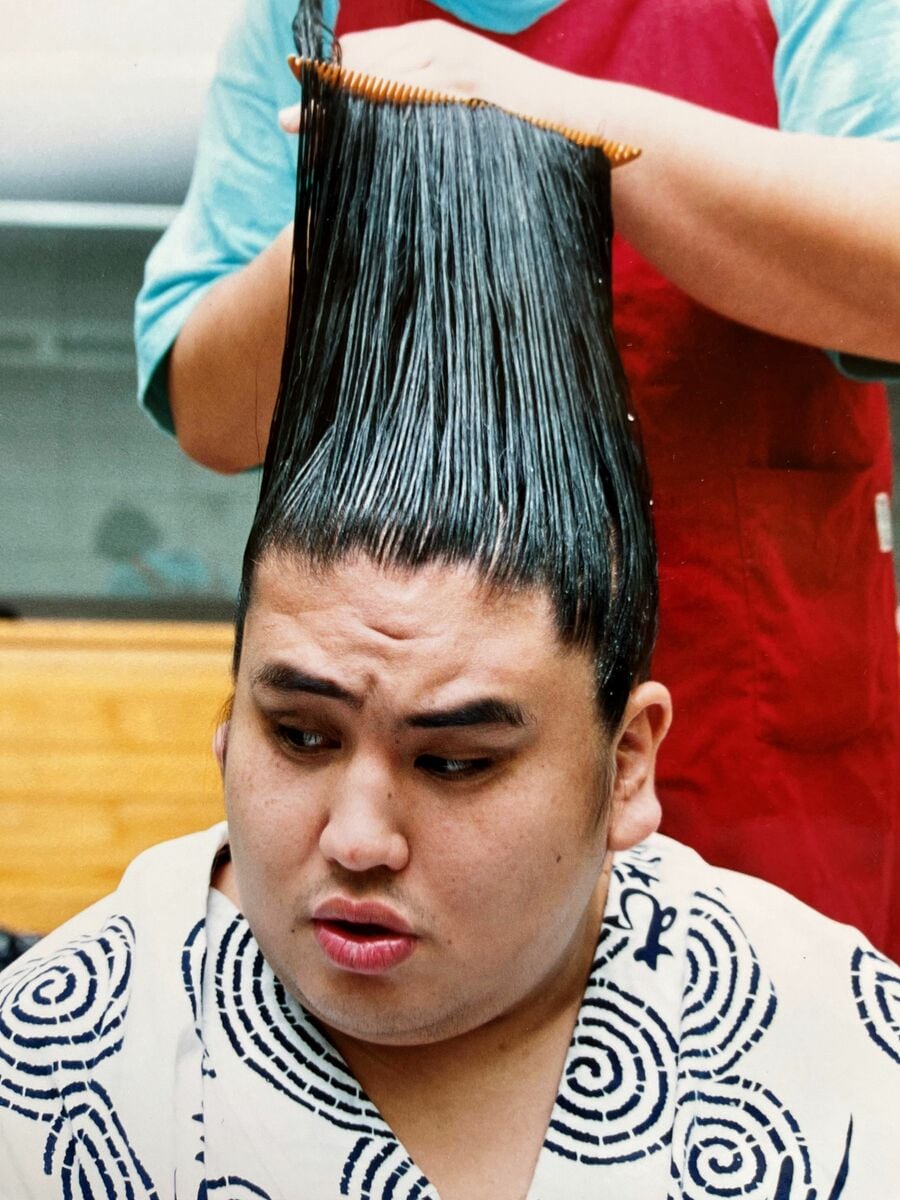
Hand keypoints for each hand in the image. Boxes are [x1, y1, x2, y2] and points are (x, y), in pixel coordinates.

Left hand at [279, 19, 554, 132]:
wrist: (580, 124)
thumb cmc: (517, 124)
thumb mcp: (460, 99)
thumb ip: (416, 100)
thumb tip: (367, 130)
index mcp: (431, 41)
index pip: (360, 54)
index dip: (323, 80)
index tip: (291, 108)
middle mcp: (436, 46)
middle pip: (359, 64)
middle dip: (322, 96)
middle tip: (287, 124)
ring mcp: (451, 68)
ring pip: (376, 82)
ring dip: (341, 113)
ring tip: (310, 140)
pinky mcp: (466, 93)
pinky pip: (408, 105)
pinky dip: (377, 123)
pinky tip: (355, 148)